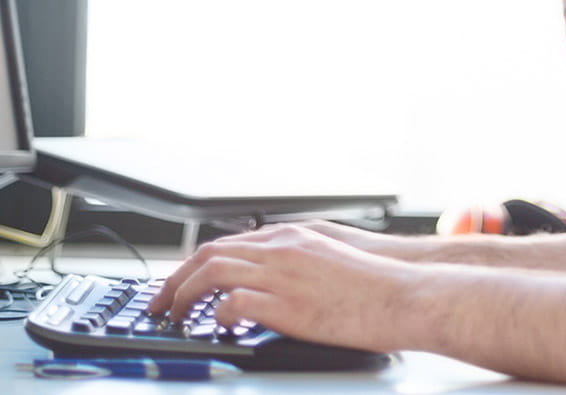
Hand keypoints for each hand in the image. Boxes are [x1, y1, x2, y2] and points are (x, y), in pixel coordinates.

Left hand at [146, 224, 416, 352]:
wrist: (405, 293)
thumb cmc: (377, 284)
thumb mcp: (331, 258)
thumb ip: (297, 261)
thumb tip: (272, 281)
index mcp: (291, 238)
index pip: (227, 243)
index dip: (196, 263)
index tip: (179, 282)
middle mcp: (281, 249)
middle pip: (209, 253)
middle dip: (176, 278)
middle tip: (160, 302)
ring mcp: (282, 274)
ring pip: (212, 273)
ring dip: (184, 295)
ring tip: (174, 316)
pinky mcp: (287, 304)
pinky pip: (234, 303)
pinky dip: (216, 314)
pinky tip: (214, 326)